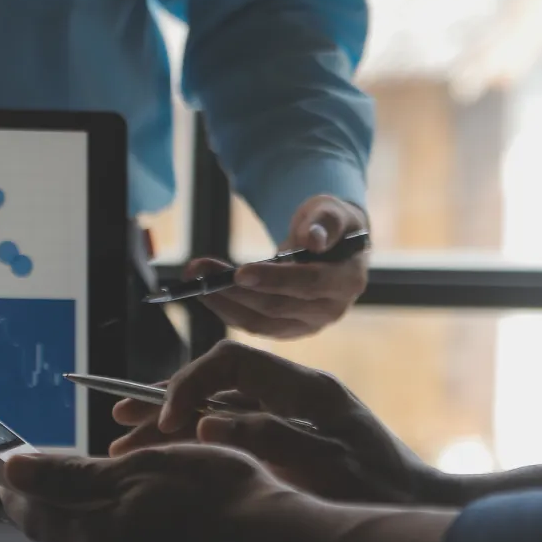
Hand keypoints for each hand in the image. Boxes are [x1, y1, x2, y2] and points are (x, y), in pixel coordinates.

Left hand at [0, 445, 335, 541]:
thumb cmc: (218, 499)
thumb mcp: (137, 469)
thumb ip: (69, 475)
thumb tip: (12, 469)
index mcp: (97, 538)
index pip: (33, 513)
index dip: (17, 486)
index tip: (6, 466)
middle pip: (66, 530)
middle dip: (56, 499)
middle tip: (56, 469)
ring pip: (104, 541)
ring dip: (102, 513)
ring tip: (123, 481)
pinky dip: (138, 531)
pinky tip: (165, 515)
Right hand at [144, 340, 445, 504]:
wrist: (422, 509)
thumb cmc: (382, 492)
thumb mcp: (327, 465)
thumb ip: (269, 439)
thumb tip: (208, 421)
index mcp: (305, 389)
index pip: (231, 362)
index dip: (190, 384)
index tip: (167, 420)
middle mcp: (294, 396)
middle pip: (215, 384)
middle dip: (165, 401)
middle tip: (121, 423)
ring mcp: (290, 418)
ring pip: (216, 409)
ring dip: (173, 424)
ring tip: (127, 442)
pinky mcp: (287, 442)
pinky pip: (228, 432)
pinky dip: (194, 441)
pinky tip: (167, 455)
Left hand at [190, 195, 367, 338]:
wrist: (329, 245)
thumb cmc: (328, 224)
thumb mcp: (332, 211)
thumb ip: (325, 222)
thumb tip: (313, 240)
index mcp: (347, 280)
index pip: (309, 284)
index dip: (274, 279)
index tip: (239, 272)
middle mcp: (330, 310)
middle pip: (276, 307)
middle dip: (233, 289)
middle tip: (199, 270)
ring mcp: (308, 325)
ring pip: (259, 322)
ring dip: (222, 302)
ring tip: (195, 279)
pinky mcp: (288, 330)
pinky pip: (254, 325)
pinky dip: (227, 310)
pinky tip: (206, 293)